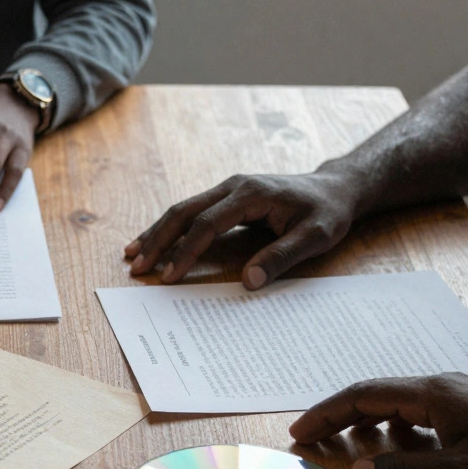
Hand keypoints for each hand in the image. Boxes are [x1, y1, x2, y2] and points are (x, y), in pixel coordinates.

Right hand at [125, 171, 361, 287]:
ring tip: (132, 254)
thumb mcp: (315, 237)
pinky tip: (152, 241)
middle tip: (138, 267)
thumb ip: (281, 257)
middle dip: (158, 240)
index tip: (170, 276)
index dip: (186, 252)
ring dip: (156, 232)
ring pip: (182, 209)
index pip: (207, 225)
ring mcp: (227, 189)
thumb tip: (249, 281)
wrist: (335, 188)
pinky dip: (169, 228)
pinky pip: (191, 212)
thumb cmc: (327, 212)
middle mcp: (233, 187)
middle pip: (184, 212)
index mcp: (251, 194)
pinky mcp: (226, 197)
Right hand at [290, 372, 467, 468]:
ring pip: (394, 401)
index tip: (299, 432)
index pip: (362, 396)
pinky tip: (391, 442)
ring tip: (340, 441)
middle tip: (307, 436)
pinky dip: (390, 424)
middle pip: (373, 394)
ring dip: (362, 419)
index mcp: (432, 394)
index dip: (325, 413)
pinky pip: (415, 410)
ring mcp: (455, 395)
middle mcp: (439, 387)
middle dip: (336, 415)